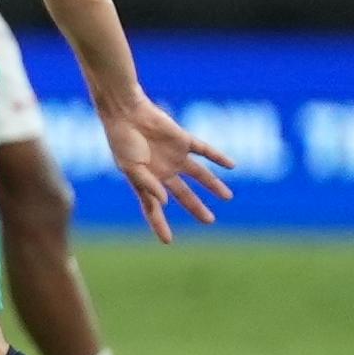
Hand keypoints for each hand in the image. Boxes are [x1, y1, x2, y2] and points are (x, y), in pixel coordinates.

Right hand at [102, 96, 233, 243]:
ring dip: (213, 185)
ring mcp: (174, 156)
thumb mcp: (130, 167)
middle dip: (196, 207)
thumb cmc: (122, 140)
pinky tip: (231, 165)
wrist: (126, 112)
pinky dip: (218, 157)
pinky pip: (205, 151)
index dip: (159, 224)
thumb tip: (167, 202)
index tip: (168, 241)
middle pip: (184, 194)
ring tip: (228, 197)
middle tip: (209, 221)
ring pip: (199, 175)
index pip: (153, 208)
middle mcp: (163, 171)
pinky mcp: (183, 141)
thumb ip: (147, 184)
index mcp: (146, 180)